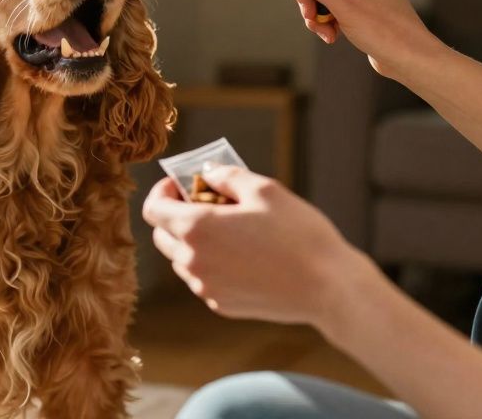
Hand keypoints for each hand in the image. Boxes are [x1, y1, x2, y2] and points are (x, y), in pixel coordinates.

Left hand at [142, 166, 366, 326]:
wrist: (328, 288)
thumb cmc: (298, 234)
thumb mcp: (264, 190)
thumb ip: (226, 176)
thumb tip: (206, 174)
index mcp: (196, 229)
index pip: (153, 209)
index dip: (163, 192)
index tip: (181, 185)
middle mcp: (193, 262)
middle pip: (162, 235)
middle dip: (177, 215)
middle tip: (208, 203)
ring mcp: (206, 288)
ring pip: (182, 260)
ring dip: (194, 241)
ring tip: (230, 229)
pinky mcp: (221, 306)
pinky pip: (203, 280)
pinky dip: (212, 264)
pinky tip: (244, 255)